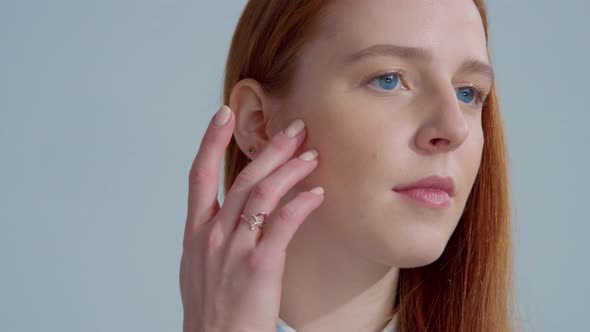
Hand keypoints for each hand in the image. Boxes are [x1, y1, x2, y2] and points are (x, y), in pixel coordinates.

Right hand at [180, 105, 323, 331]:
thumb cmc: (211, 311)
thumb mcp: (198, 268)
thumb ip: (210, 237)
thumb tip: (225, 216)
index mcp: (195, 233)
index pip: (198, 175)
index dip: (210, 140)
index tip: (224, 113)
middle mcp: (212, 234)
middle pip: (243, 177)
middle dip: (271, 148)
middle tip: (294, 129)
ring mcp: (234, 248)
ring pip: (264, 192)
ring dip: (291, 169)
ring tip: (312, 155)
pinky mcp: (259, 265)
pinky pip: (284, 223)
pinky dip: (302, 203)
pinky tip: (317, 193)